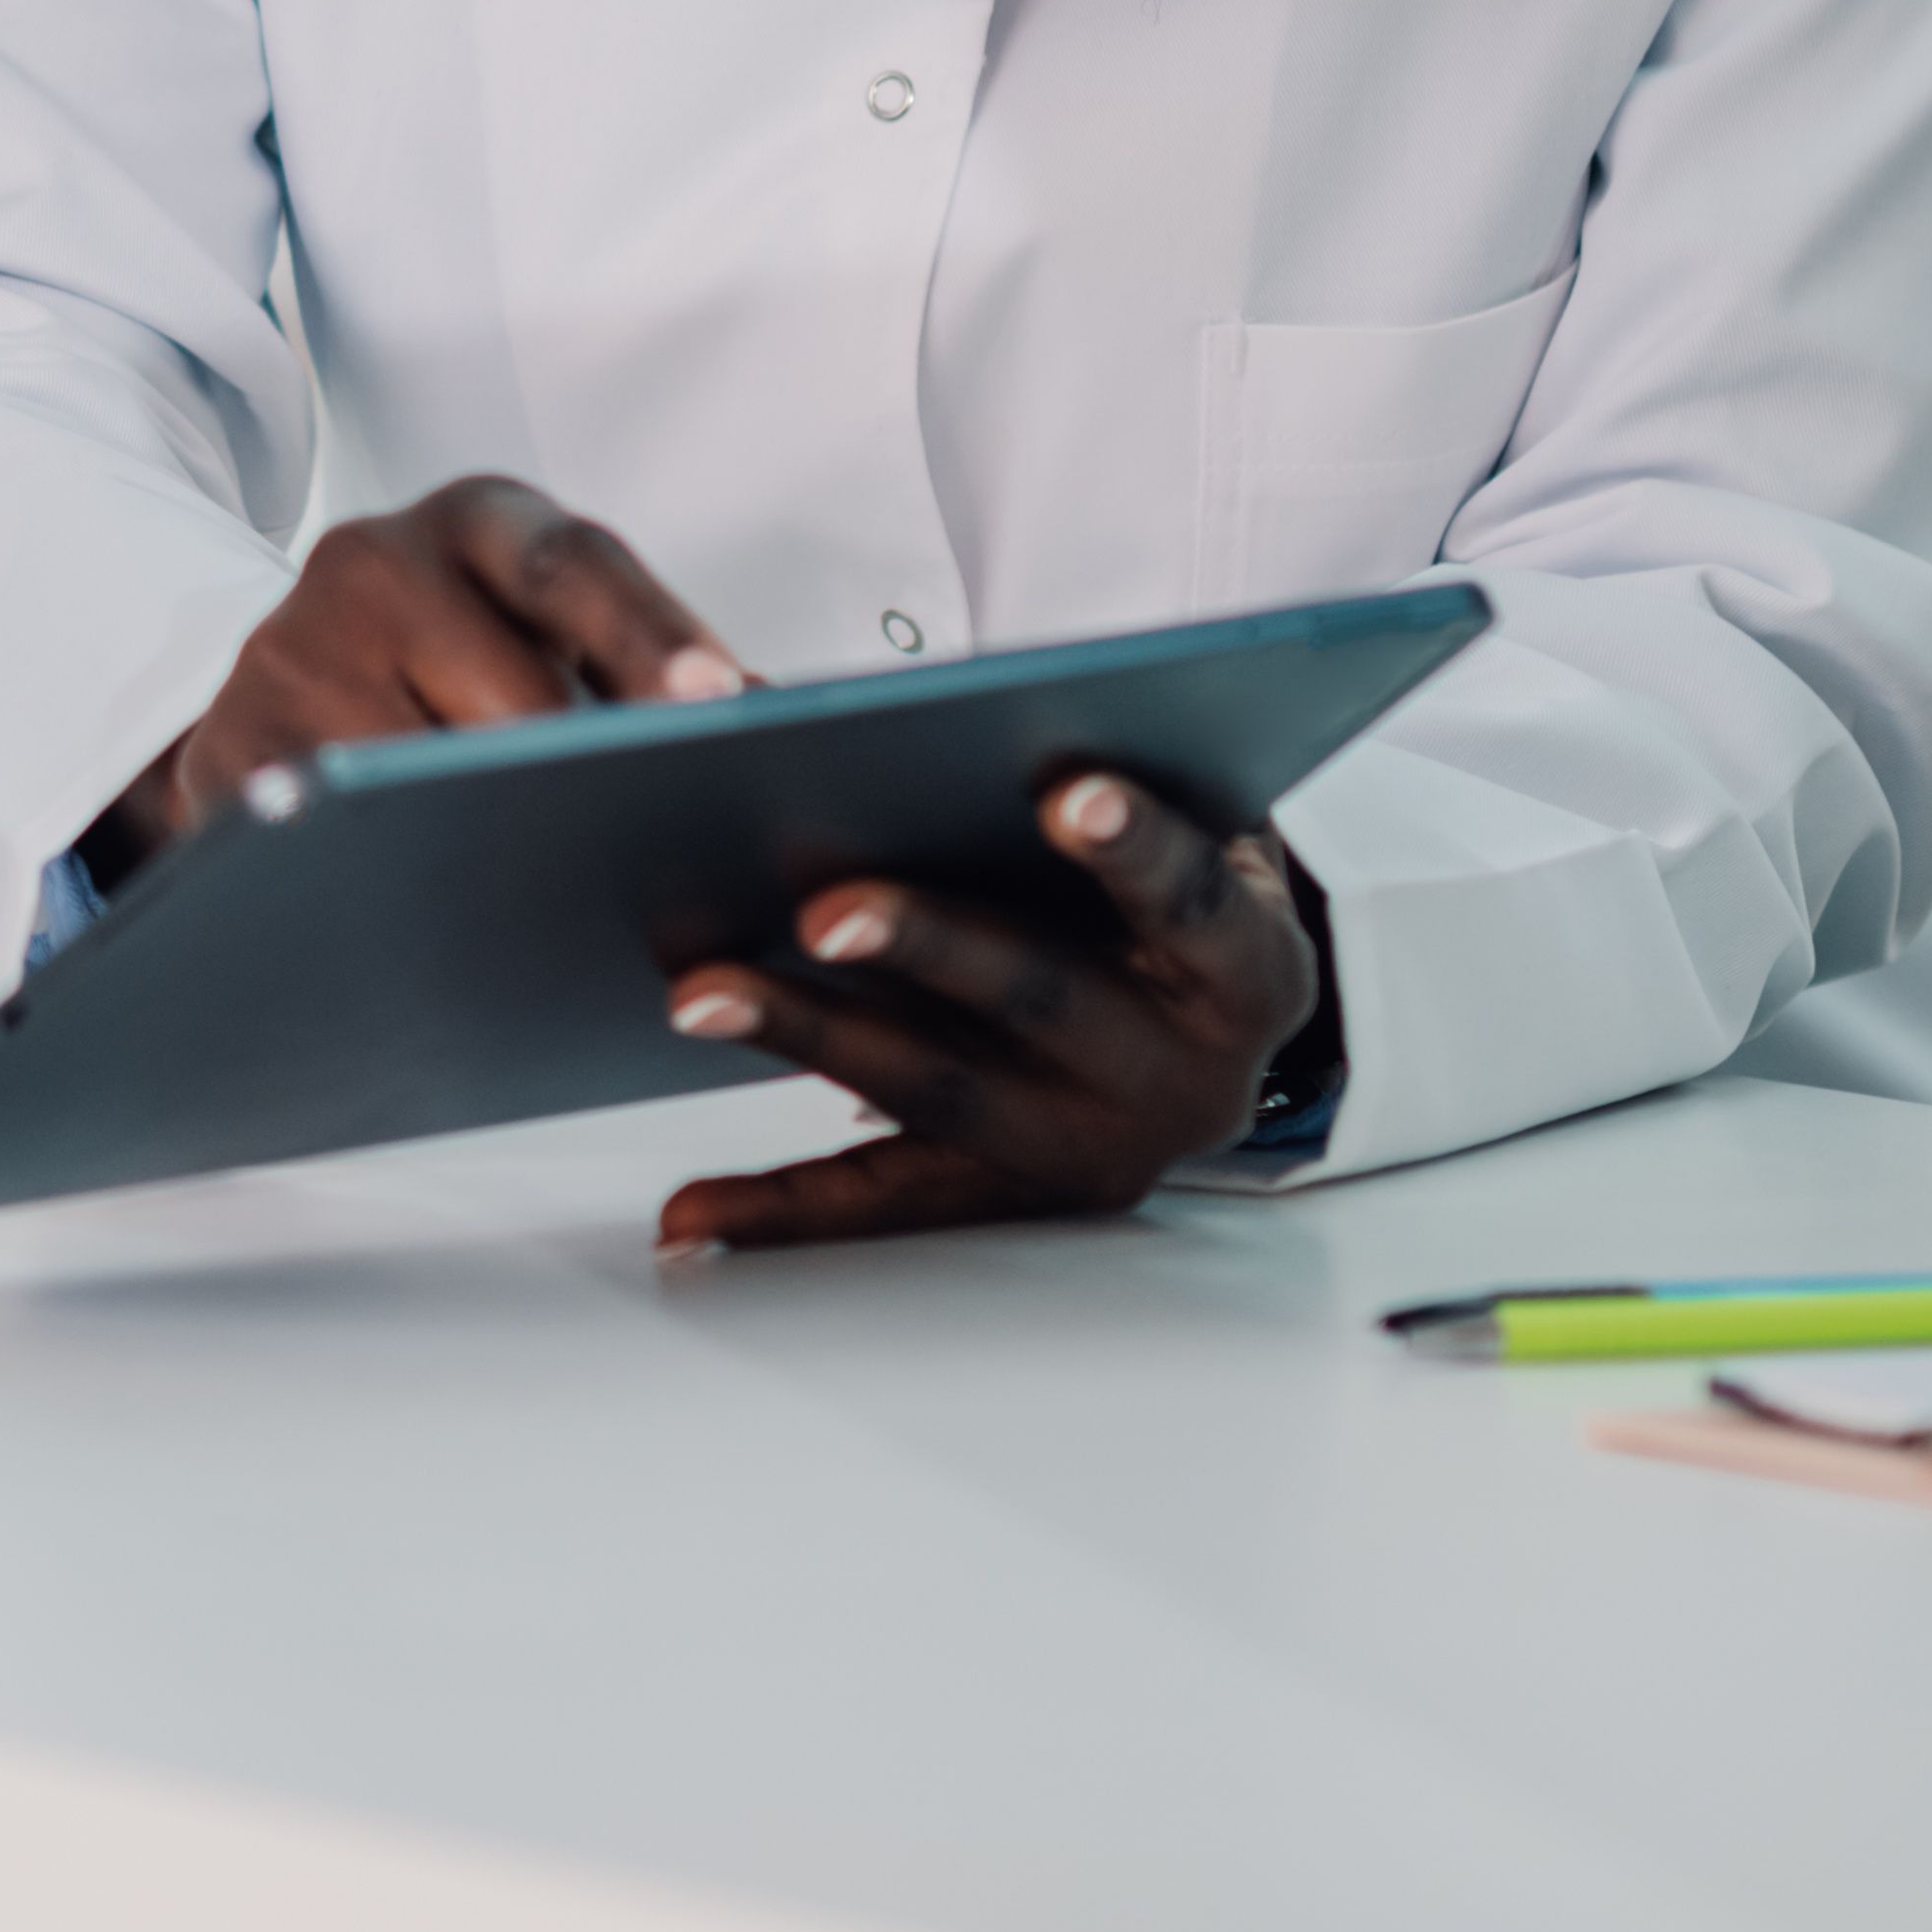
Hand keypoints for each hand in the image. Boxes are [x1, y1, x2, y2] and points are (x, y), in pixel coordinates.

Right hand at [100, 472, 746, 874]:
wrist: (281, 694)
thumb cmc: (459, 670)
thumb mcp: (548, 635)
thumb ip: (654, 675)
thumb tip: (801, 737)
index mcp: (480, 524)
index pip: (574, 566)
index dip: (649, 633)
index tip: (719, 696)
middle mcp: (375, 561)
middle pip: (504, 684)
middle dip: (583, 774)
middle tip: (663, 845)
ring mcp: (289, 651)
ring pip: (416, 771)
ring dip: (489, 845)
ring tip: (570, 913)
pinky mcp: (231, 748)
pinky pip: (327, 832)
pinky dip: (388, 882)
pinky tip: (447, 938)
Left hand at [646, 769, 1330, 1254]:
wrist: (1213, 1027)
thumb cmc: (1165, 892)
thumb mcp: (1177, 832)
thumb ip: (1088, 785)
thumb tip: (889, 719)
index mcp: (1244, 967)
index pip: (1194, 898)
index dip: (1137, 847)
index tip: (1070, 794)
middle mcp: (1184, 1076)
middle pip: (1040, 997)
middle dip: (928, 945)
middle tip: (823, 909)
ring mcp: (1095, 1146)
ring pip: (939, 1088)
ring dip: (810, 1036)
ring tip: (700, 997)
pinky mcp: (1013, 1197)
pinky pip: (888, 1199)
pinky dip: (781, 1205)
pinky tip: (688, 1212)